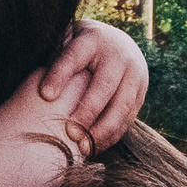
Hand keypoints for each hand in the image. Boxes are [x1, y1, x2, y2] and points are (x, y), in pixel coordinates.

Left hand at [42, 20, 147, 152]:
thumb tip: (44, 93)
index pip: (74, 57)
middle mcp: (119, 54)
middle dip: (87, 112)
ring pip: (121, 105)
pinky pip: (129, 116)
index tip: (45, 96)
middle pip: (104, 86)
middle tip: (69, 133)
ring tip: (84, 147)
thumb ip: (55, 62)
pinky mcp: (141, 91)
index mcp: (93, 39)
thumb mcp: (65, 44)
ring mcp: (134, 73)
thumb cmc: (78, 49)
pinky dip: (113, 134)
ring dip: (103, 129)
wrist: (116, 43)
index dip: (59, 75)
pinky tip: (97, 146)